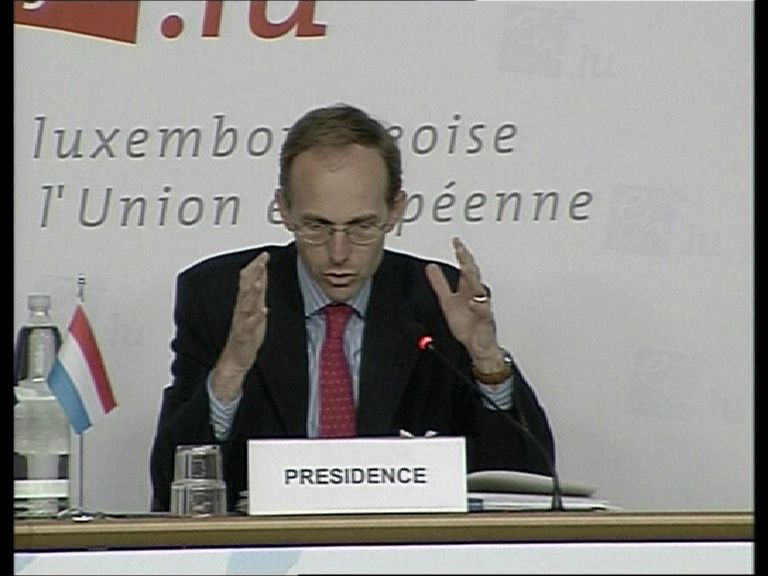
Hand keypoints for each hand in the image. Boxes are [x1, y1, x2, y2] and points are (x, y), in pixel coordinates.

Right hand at [212, 252, 269, 402]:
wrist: (235, 360)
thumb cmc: (246, 334)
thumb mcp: (255, 310)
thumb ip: (257, 293)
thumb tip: (261, 274)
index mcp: (245, 304)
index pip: (249, 282)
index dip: (256, 268)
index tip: (264, 255)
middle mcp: (242, 311)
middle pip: (246, 289)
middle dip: (253, 274)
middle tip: (260, 261)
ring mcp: (242, 323)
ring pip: (246, 306)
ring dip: (251, 293)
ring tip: (258, 281)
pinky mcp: (244, 336)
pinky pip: (249, 327)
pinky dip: (255, 319)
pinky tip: (262, 311)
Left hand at [425, 237, 504, 371]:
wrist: (478, 346)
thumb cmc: (468, 324)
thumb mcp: (447, 301)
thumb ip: (440, 284)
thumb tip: (431, 267)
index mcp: (468, 290)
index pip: (466, 268)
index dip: (462, 254)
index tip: (456, 242)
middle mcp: (477, 295)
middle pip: (474, 275)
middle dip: (468, 262)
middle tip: (461, 251)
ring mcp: (483, 307)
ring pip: (481, 291)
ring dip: (474, 280)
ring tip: (467, 269)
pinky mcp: (486, 321)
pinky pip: (484, 312)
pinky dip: (479, 307)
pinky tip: (473, 302)